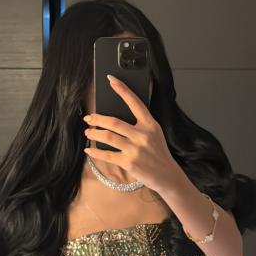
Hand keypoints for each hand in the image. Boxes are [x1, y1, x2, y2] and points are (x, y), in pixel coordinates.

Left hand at [82, 74, 178, 193]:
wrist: (167, 175)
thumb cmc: (158, 153)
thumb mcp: (155, 134)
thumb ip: (141, 124)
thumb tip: (117, 119)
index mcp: (150, 124)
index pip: (134, 102)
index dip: (122, 90)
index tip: (111, 80)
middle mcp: (142, 135)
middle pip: (114, 122)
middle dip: (97, 118)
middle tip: (88, 117)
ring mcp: (135, 149)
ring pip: (108, 137)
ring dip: (94, 133)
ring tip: (88, 131)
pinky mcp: (128, 162)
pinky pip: (107, 155)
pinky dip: (95, 152)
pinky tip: (89, 149)